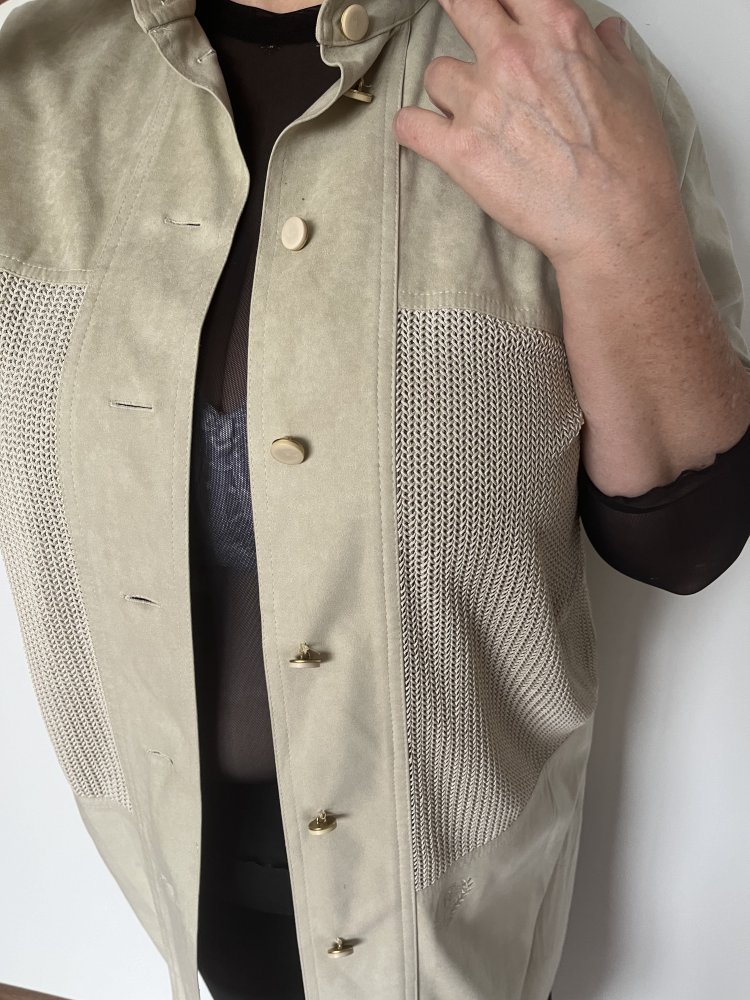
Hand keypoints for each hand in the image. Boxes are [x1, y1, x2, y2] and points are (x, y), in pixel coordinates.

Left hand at [392, 0, 684, 269]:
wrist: (615, 221)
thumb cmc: (630, 162)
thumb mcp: (633, 88)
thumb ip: (609, 52)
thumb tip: (605, 34)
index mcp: (557, 32)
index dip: (500, 0)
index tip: (495, 8)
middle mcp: (512, 58)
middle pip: (462, 4)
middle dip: (460, 10)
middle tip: (461, 22)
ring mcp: (480, 103)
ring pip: (436, 73)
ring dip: (448, 90)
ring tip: (470, 114)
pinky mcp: (459, 150)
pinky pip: (409, 125)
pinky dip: (413, 129)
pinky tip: (427, 135)